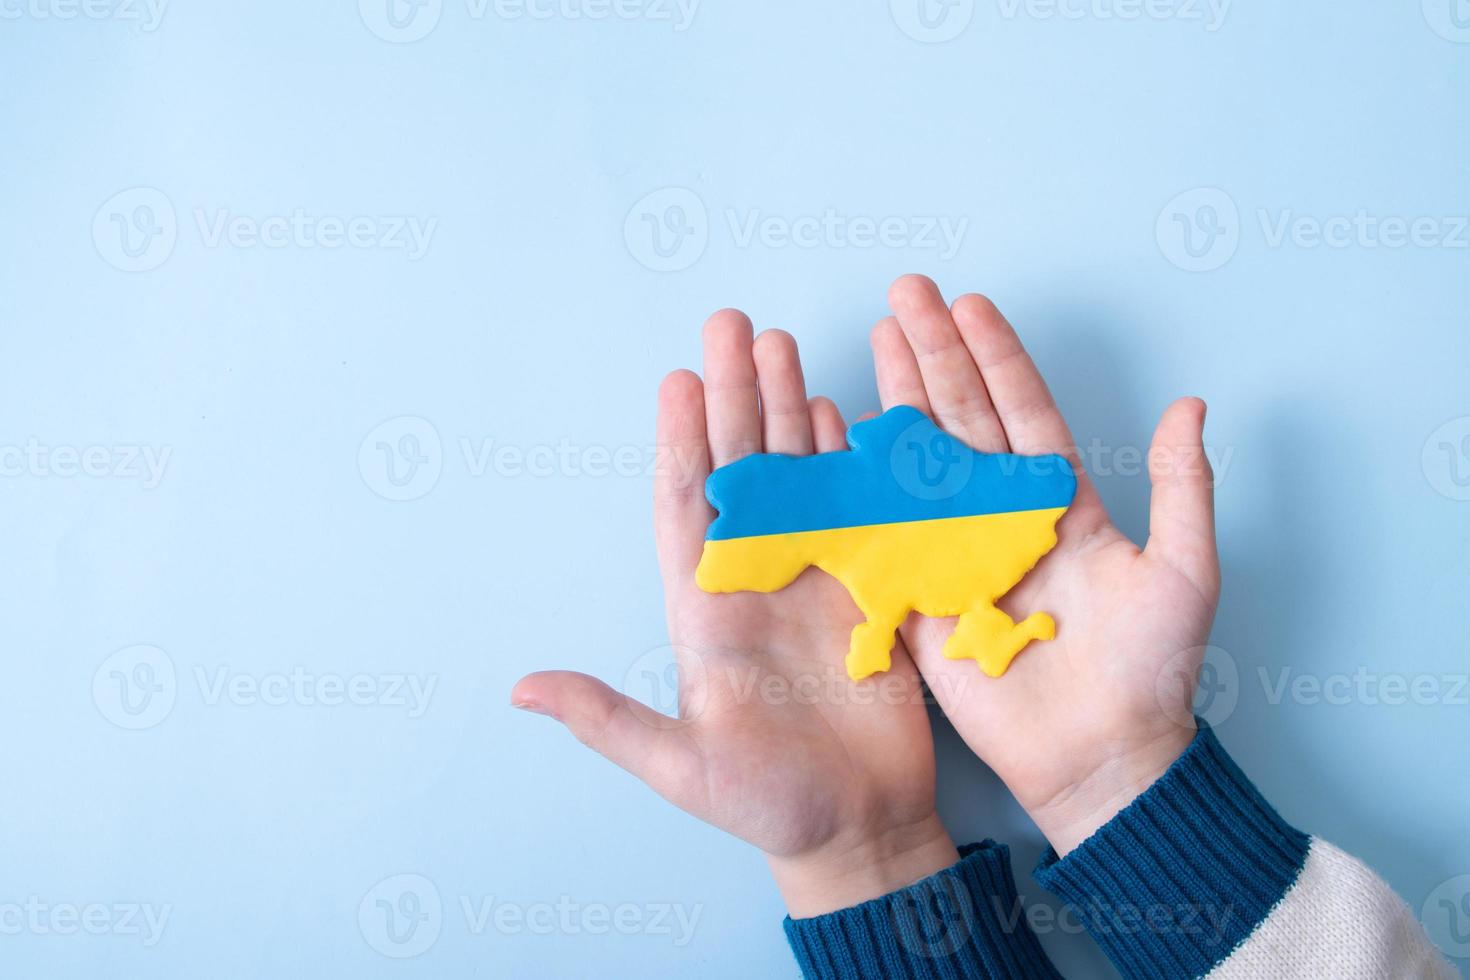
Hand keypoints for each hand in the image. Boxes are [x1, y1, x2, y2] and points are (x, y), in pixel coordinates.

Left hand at [513, 310, 956, 916]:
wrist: (860, 832)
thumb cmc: (766, 807)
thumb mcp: (678, 766)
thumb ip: (607, 720)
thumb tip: (520, 690)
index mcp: (702, 610)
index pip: (687, 507)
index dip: (683, 443)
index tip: (678, 378)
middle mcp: (753, 579)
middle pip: (741, 471)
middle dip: (736, 397)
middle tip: (733, 325)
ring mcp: (812, 578)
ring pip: (796, 477)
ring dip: (788, 411)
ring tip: (783, 345)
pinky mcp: (867, 590)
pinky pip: (857, 511)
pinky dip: (850, 461)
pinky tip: (840, 412)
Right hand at [870, 275, 1220, 855]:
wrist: (1102, 756)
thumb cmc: (1151, 671)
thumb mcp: (1183, 571)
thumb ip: (1183, 488)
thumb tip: (1192, 406)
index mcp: (1059, 502)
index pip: (1021, 411)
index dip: (995, 356)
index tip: (970, 303)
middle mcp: (1001, 516)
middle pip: (960, 417)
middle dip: (934, 353)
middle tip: (905, 293)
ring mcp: (956, 551)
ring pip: (917, 460)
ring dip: (896, 398)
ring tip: (874, 337)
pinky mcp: (921, 596)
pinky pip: (885, 530)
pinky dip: (861, 483)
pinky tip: (842, 433)